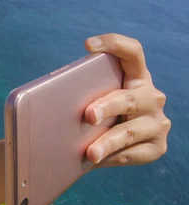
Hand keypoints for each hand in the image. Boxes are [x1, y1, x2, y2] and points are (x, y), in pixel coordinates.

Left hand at [83, 33, 170, 165]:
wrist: (107, 148)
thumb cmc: (93, 117)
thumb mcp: (91, 100)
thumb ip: (82, 94)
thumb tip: (46, 100)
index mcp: (136, 77)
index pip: (133, 53)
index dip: (115, 43)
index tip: (87, 45)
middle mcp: (152, 97)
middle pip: (130, 97)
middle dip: (108, 106)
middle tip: (88, 116)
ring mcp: (158, 123)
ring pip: (131, 131)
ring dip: (107, 142)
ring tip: (89, 153)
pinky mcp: (158, 147)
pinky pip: (134, 153)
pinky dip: (113, 157)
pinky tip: (97, 161)